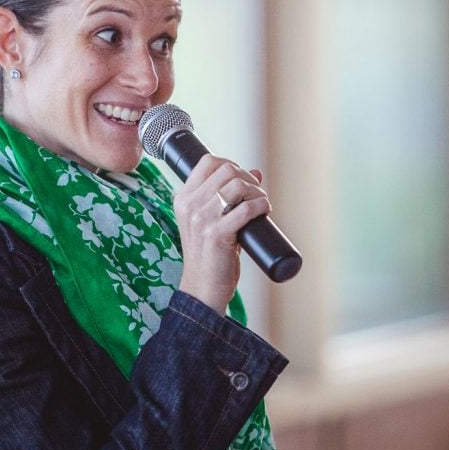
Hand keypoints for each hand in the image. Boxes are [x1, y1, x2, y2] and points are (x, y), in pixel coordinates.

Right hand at [172, 154, 270, 314]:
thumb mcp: (211, 221)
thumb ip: (228, 197)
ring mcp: (201, 219)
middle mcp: (189, 205)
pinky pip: (245, 209)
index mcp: (183, 199)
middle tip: (257, 193)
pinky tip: (264, 211)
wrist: (202, 288)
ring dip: (257, 192)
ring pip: (237, 186)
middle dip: (248, 178)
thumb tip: (256, 173)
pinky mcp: (217, 234)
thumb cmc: (210, 255)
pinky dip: (260, 206)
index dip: (231, 164)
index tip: (243, 178)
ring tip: (262, 203)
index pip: (207, 161)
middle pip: (226, 170)